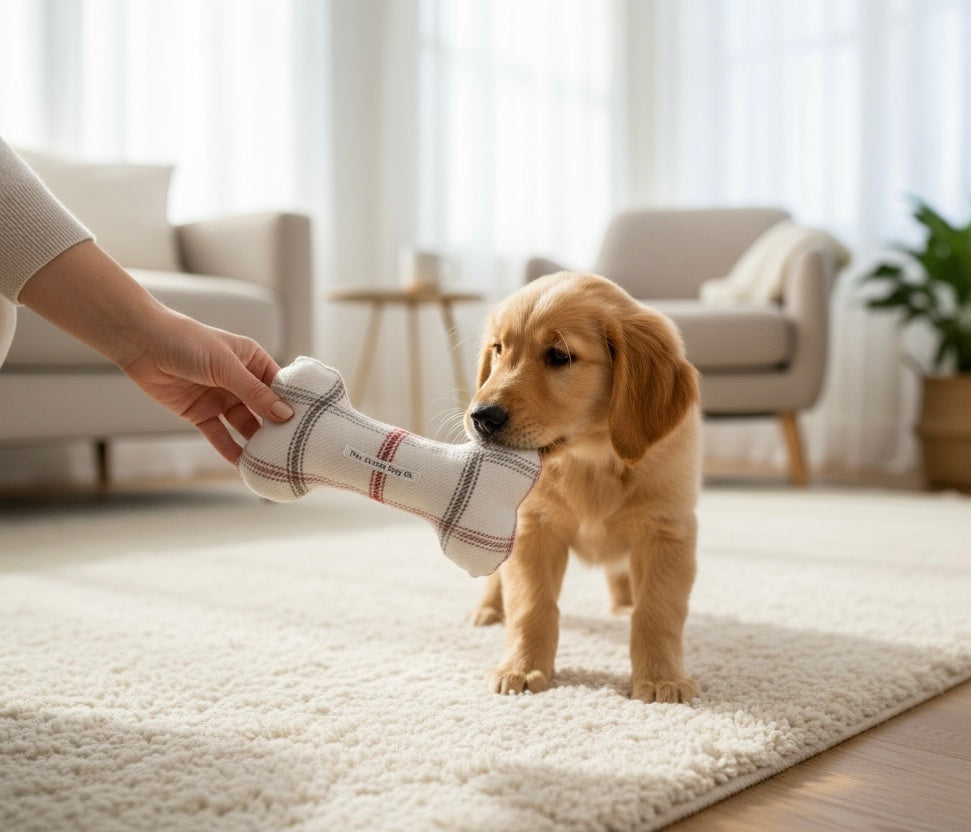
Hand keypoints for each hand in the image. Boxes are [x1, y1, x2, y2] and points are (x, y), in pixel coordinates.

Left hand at [120, 310, 293, 462]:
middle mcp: (239, 380)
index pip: (280, 386)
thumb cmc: (187, 342)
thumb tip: (285, 414)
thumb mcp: (226, 366)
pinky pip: (220, 435)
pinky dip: (230, 450)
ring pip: (244, 425)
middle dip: (276, 428)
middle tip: (293, 449)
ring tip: (272, 461)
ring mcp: (220, 398)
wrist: (142, 344)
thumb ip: (255, 393)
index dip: (293, 405)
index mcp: (252, 360)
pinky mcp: (201, 414)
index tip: (309, 425)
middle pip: (264, 409)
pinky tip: (243, 464)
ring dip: (255, 442)